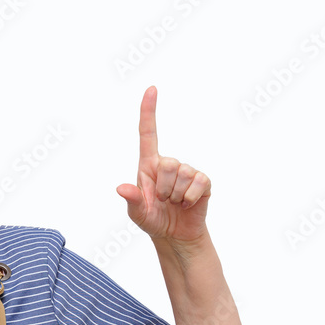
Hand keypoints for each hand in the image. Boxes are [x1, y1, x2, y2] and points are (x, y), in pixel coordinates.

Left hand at [116, 86, 210, 245]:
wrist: (174, 235)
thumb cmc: (152, 220)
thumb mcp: (137, 213)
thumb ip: (132, 200)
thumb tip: (121, 189)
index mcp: (148, 165)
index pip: (147, 133)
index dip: (149, 111)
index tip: (151, 89)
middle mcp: (168, 164)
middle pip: (167, 163)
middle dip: (162, 187)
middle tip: (162, 200)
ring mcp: (187, 172)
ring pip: (182, 174)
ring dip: (175, 195)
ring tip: (174, 203)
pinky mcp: (202, 182)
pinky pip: (198, 183)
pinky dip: (190, 198)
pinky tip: (187, 205)